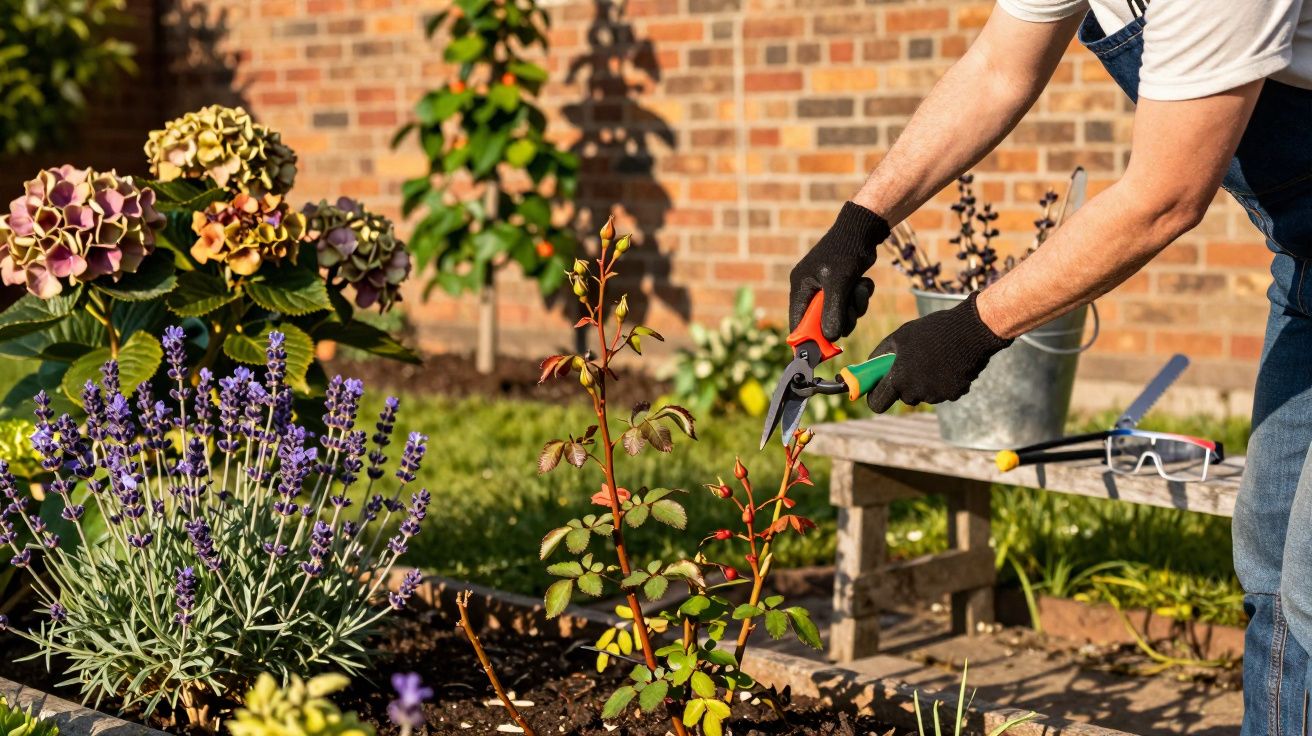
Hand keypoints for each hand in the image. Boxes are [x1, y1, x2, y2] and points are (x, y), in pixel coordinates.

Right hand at [789, 202, 889, 339]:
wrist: (862, 229)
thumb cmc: (845, 251)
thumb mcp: (838, 282)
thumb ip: (833, 311)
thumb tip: (831, 338)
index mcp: (800, 288)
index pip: (798, 323)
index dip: (807, 340)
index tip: (820, 353)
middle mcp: (810, 291)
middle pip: (822, 323)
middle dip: (840, 319)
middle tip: (850, 312)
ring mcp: (826, 290)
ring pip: (840, 315)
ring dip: (854, 307)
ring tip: (859, 288)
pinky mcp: (841, 288)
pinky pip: (850, 305)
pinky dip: (859, 298)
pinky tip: (862, 283)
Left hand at [865, 291, 1011, 411]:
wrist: (971, 330)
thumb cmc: (932, 330)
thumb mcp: (900, 336)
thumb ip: (881, 354)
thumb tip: (870, 365)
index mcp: (898, 379)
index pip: (877, 403)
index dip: (875, 397)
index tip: (878, 390)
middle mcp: (915, 392)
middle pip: (904, 398)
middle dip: (905, 386)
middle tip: (913, 365)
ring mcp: (936, 395)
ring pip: (924, 395)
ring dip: (926, 383)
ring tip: (935, 358)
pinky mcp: (954, 394)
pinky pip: (943, 392)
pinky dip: (944, 382)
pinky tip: (949, 364)